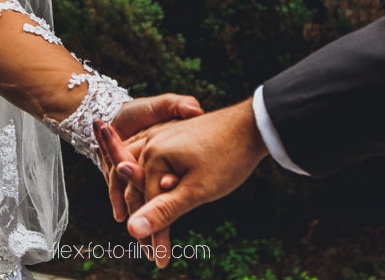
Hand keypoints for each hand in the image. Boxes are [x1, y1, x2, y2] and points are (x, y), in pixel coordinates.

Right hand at [98, 98, 269, 267]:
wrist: (253, 125)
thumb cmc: (228, 158)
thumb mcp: (197, 190)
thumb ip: (163, 210)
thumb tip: (131, 231)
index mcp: (153, 155)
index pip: (146, 204)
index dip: (154, 235)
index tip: (161, 260)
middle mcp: (151, 143)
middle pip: (139, 190)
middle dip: (146, 222)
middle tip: (155, 254)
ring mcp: (162, 137)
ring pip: (144, 178)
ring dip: (147, 204)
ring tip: (156, 232)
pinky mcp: (173, 136)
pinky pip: (154, 165)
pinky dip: (155, 185)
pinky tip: (162, 197)